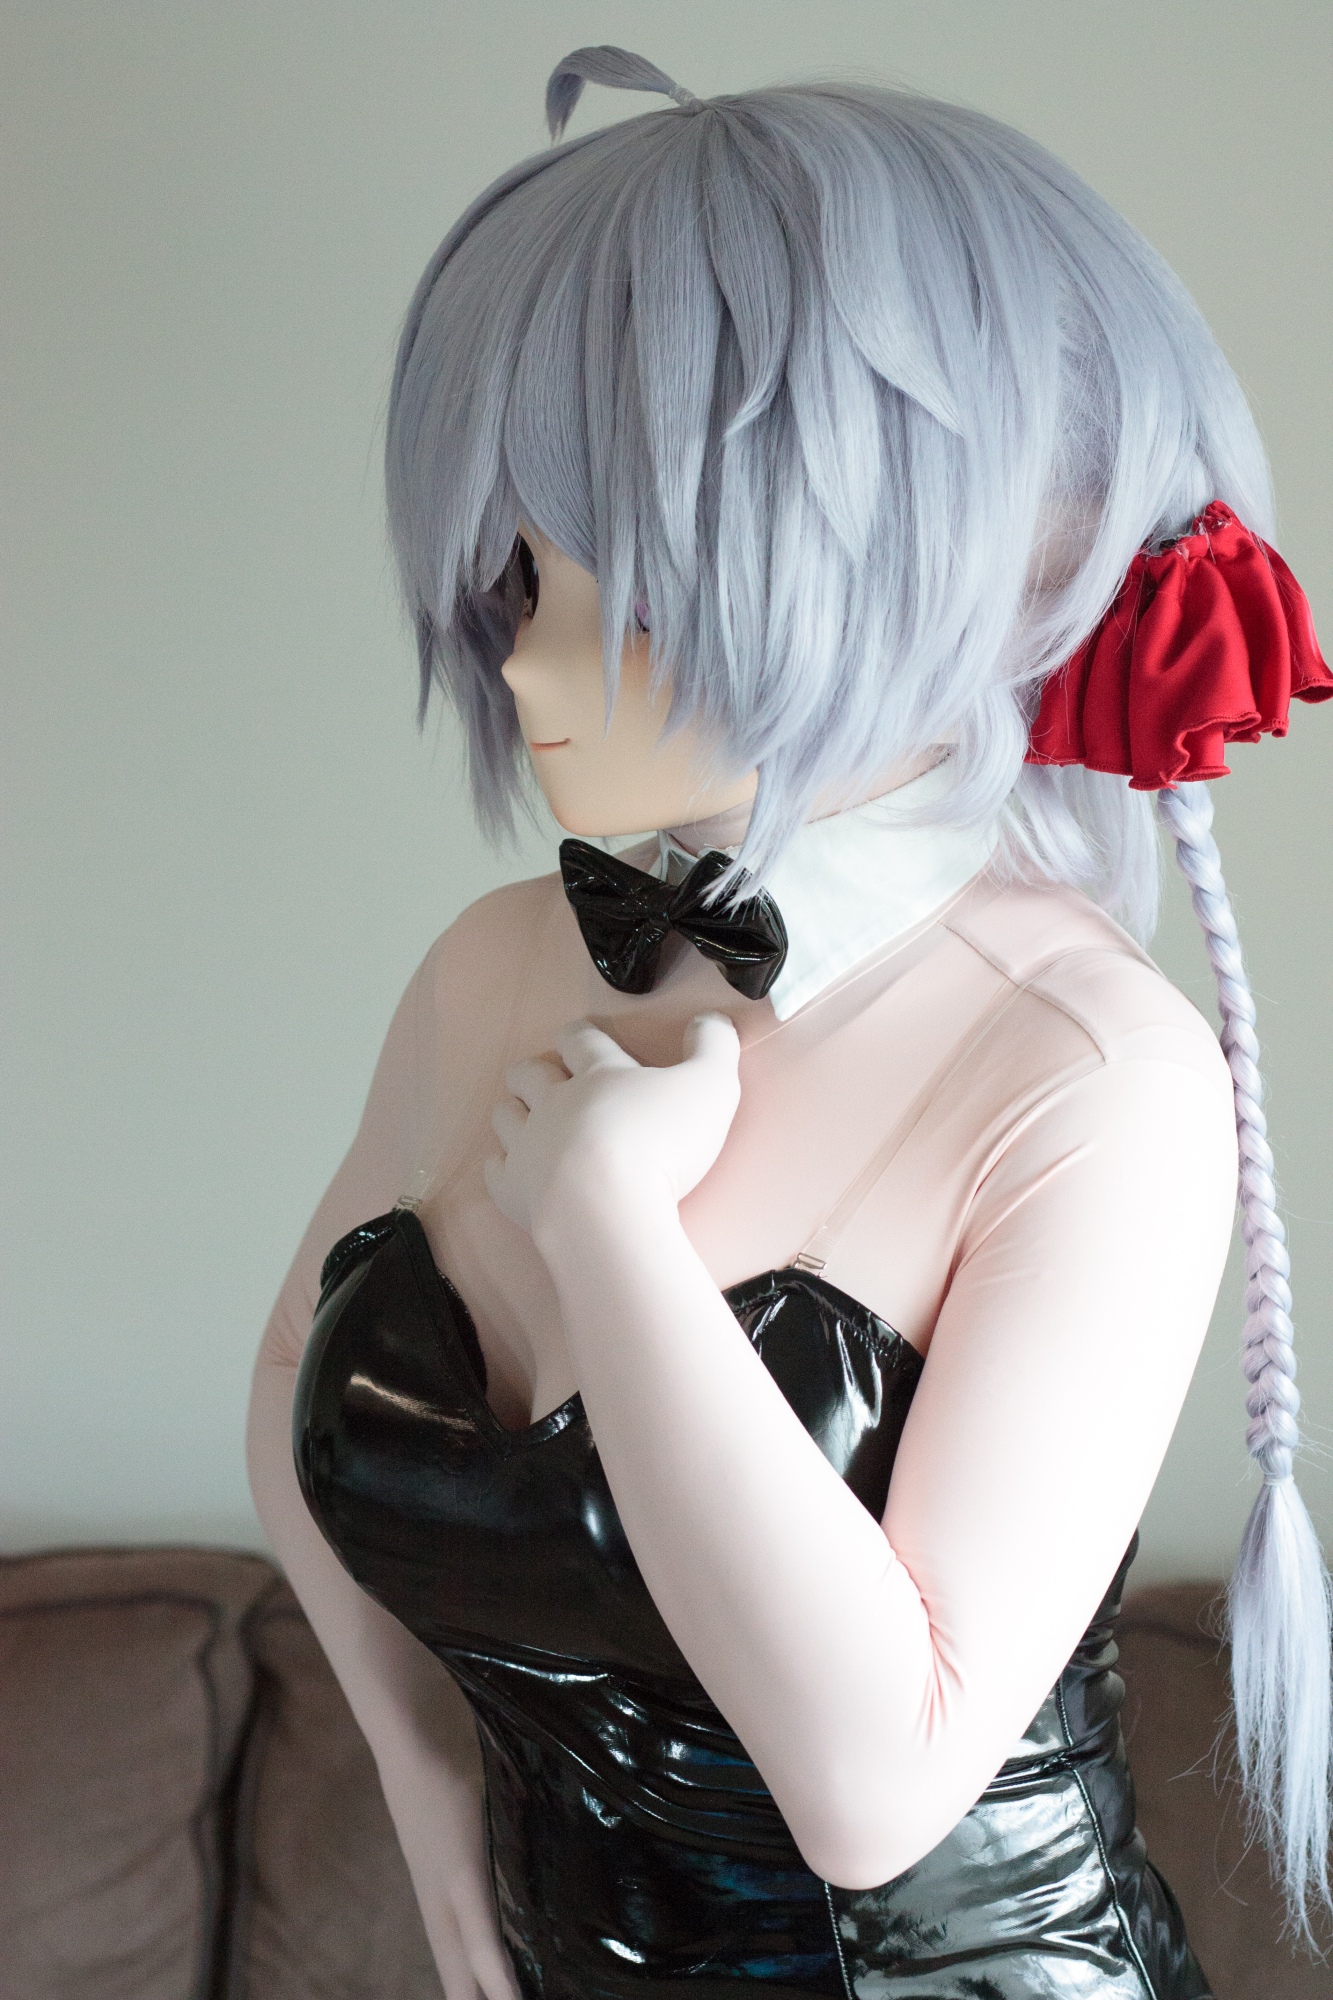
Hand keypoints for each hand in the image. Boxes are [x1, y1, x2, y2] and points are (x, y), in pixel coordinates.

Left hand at [484, 1013, 741, 1237]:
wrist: (609, 1207)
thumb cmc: (662, 1142)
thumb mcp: (710, 1086)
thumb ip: (714, 1047)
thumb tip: (712, 1020)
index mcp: (599, 1074)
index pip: (580, 1040)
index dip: (579, 1035)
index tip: (580, 1036)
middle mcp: (555, 1103)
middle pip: (530, 1074)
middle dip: (536, 1071)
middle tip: (548, 1078)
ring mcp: (529, 1146)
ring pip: (506, 1116)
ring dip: (515, 1113)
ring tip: (528, 1120)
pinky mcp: (513, 1189)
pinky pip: (495, 1170)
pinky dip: (503, 1167)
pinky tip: (515, 1170)